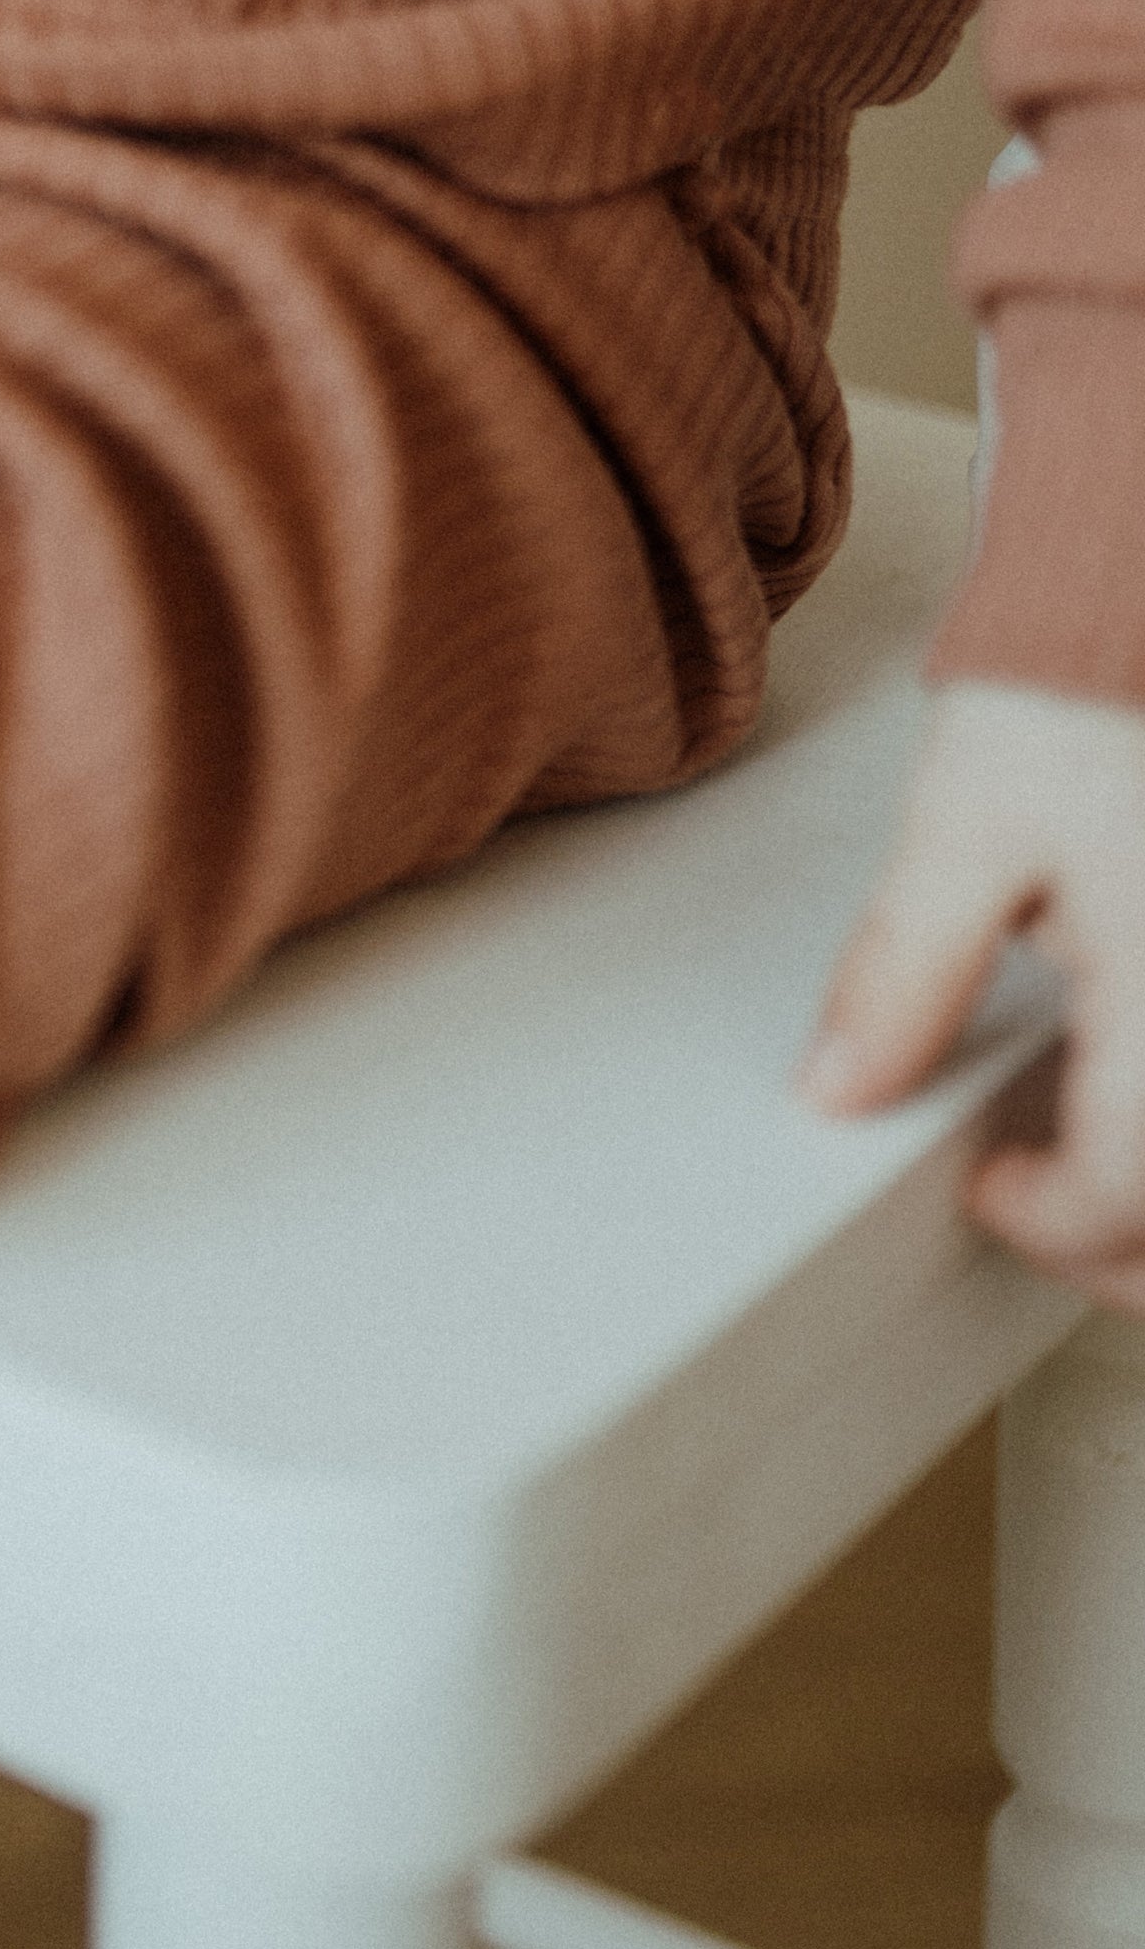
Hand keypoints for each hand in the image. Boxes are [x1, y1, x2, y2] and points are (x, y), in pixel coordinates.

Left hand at [802, 677, 1144, 1300]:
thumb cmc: (1080, 691)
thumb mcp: (970, 826)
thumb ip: (904, 972)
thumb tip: (834, 1091)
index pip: (1133, 1188)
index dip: (1053, 1221)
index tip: (992, 1192)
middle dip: (1136, 1256)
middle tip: (1057, 1222)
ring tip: (1110, 1187)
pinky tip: (1144, 1100)